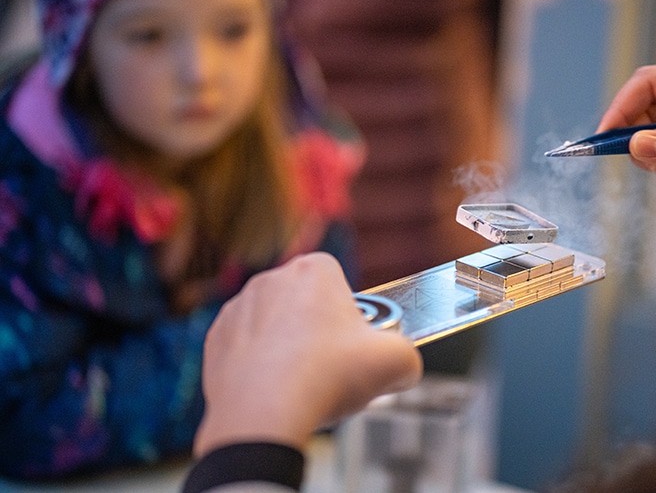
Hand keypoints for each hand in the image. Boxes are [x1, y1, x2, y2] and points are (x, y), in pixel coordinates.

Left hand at [193, 252, 422, 456]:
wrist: (262, 417)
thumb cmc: (326, 379)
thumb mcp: (397, 363)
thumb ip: (408, 356)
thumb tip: (404, 366)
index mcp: (314, 270)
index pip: (340, 280)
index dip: (353, 314)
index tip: (357, 343)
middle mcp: (272, 279)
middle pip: (308, 302)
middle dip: (321, 330)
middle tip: (336, 367)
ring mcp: (238, 308)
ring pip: (276, 325)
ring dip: (290, 347)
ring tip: (305, 385)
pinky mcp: (216, 339)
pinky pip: (247, 348)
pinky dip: (260, 366)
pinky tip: (274, 391)